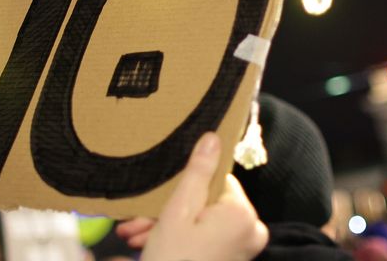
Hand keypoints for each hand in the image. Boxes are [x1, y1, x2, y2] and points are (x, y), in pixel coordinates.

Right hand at [115, 133, 267, 260]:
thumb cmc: (171, 260)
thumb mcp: (178, 211)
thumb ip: (197, 172)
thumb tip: (213, 137)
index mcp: (243, 214)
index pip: (216, 178)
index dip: (183, 186)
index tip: (153, 201)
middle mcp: (252, 230)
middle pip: (206, 201)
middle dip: (167, 211)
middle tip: (134, 225)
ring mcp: (244, 248)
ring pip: (202, 221)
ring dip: (166, 226)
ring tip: (136, 238)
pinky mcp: (233, 259)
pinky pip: (206, 238)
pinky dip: (179, 239)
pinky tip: (148, 245)